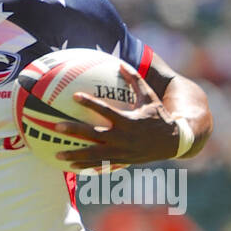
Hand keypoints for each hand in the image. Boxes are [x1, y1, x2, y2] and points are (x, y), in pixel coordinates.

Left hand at [54, 64, 180, 170]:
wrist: (173, 143)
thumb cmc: (159, 116)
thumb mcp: (150, 97)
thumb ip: (135, 80)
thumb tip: (120, 62)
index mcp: (129, 121)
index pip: (105, 111)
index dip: (90, 103)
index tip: (74, 96)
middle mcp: (123, 138)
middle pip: (94, 135)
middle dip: (75, 131)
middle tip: (56, 127)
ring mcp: (122, 152)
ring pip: (94, 155)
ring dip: (75, 155)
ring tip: (57, 154)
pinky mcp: (122, 161)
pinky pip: (102, 165)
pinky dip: (87, 167)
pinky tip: (73, 167)